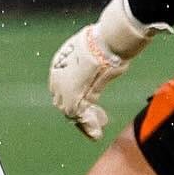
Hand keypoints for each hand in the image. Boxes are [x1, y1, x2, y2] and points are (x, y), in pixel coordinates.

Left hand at [47, 0, 169, 140]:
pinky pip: (78, 117)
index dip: (78, 96)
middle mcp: (57, 74)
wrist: (109, 42)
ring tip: (98, 130)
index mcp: (61, 60)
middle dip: (81, 112)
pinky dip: (87, 126)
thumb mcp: (102, 51)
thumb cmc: (110, 41)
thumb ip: (100, 60)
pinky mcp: (71, 98)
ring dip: (85, 122)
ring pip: (71, 111)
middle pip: (64, 100)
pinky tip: (96, 133)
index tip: (91, 105)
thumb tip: (116, 55)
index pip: (64, 85)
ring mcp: (62, 87)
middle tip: (99, 119)